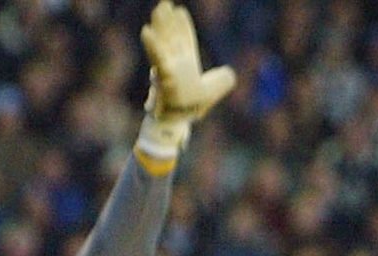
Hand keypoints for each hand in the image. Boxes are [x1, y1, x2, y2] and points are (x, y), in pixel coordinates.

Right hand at [138, 2, 235, 155]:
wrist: (179, 123)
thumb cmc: (191, 108)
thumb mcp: (212, 92)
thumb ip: (222, 81)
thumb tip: (230, 74)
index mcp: (186, 64)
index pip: (185, 39)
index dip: (183, 25)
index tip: (180, 10)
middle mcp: (175, 62)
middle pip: (171, 35)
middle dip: (168, 19)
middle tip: (165, 3)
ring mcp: (167, 67)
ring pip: (162, 41)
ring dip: (160, 25)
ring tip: (158, 9)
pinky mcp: (162, 76)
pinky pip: (157, 59)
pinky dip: (152, 46)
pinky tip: (147, 31)